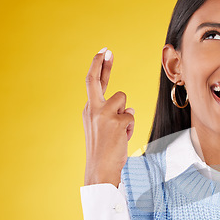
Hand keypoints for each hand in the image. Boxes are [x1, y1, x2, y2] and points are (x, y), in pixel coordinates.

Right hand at [82, 48, 134, 186]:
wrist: (100, 169)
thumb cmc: (104, 151)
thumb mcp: (105, 129)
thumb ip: (114, 114)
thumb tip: (129, 107)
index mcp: (89, 110)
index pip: (92, 84)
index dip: (98, 67)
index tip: (103, 52)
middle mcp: (92, 109)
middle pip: (97, 81)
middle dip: (102, 64)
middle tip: (108, 50)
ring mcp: (103, 114)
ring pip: (123, 100)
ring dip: (126, 114)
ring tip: (119, 132)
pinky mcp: (115, 121)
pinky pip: (131, 116)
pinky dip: (130, 127)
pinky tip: (122, 138)